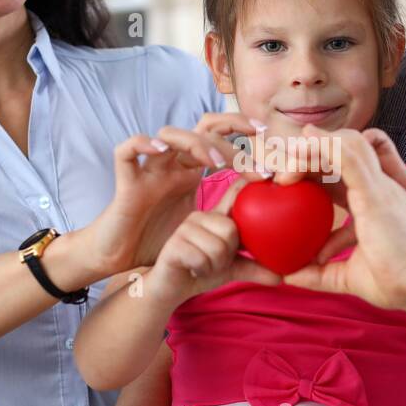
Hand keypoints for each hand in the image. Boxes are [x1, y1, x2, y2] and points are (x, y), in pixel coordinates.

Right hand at [80, 116, 265, 277]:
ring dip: (195, 142)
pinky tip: (159, 150)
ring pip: (170, 134)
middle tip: (250, 161)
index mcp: (193, 173)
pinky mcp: (126, 184)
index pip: (221, 138)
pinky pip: (126, 152)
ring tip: (216, 162)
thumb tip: (280, 276)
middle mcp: (173, 166)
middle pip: (202, 129)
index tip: (269, 150)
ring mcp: (150, 171)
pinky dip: (140, 144)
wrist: (126, 266)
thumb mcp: (211, 251)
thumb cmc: (165, 251)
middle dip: (229, 136)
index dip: (243, 134)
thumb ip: (243, 257)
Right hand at [149, 176, 281, 301]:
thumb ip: (255, 267)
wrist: (167, 290)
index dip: (252, 176)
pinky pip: (203, 259)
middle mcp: (201, 214)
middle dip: (227, 254)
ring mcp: (185, 227)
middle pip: (232, 229)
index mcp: (217, 215)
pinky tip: (192, 270)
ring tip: (202, 265)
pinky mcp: (174, 243)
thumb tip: (282, 275)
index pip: (238, 190)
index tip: (270, 173)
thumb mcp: (231, 269)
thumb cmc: (199, 272)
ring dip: (214, 266)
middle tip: (214, 261)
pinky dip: (202, 272)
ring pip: (219, 247)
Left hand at [282, 126, 405, 312]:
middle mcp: (378, 187)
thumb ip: (320, 273)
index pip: (339, 173)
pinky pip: (347, 155)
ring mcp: (379, 185)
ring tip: (285, 163)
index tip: (283, 181)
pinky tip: (302, 149)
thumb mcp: (349, 275)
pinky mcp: (375, 189)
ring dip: (312, 147)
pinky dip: (323, 148)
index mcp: (371, 202)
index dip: (312, 169)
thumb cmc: (396, 282)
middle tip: (279, 174)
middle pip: (339, 153)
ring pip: (344, 145)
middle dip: (308, 154)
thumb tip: (290, 276)